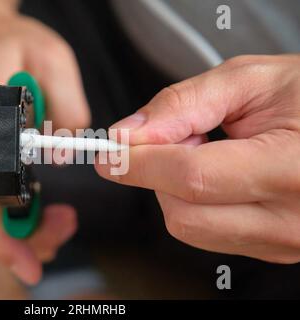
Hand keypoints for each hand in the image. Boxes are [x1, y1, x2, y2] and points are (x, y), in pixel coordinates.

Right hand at [0, 2, 89, 283]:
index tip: (32, 263)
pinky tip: (38, 205)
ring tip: (61, 216)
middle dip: (23, 242)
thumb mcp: (49, 56)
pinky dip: (8, 222)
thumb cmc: (7, 44)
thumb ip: (66, 103)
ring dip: (19, 235)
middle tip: (66, 223)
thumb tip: (64, 156)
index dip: (4, 233)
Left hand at [96, 54, 299, 262]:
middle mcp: (292, 218)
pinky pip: (208, 232)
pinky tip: (217, 175)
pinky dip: (193, 203)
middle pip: (183, 213)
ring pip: (190, 227)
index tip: (109, 154)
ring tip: (206, 151)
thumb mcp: (249, 81)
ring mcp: (284, 240)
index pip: (191, 177)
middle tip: (175, 138)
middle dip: (157, 175)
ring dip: (175, 189)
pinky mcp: (273, 246)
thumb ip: (182, 104)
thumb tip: (128, 134)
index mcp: (292, 167)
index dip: (139, 165)